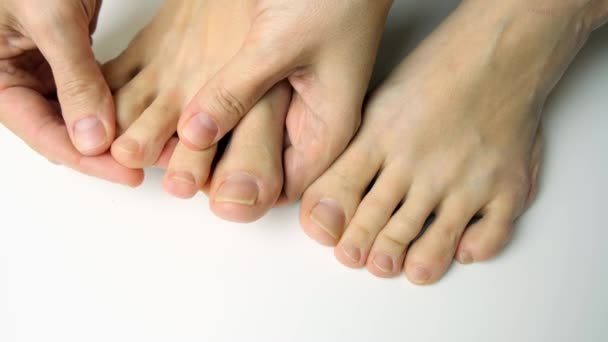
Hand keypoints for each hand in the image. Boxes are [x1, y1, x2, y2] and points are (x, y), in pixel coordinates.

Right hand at [0, 0, 142, 185]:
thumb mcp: (49, 17)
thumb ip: (72, 79)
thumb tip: (93, 140)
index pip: (42, 133)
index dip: (86, 158)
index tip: (128, 172)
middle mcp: (18, 79)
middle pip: (66, 131)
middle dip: (111, 151)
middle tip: (156, 163)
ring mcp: (45, 69)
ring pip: (85, 114)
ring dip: (122, 130)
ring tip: (163, 145)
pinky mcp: (70, 56)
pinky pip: (96, 89)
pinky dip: (122, 102)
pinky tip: (151, 114)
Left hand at [178, 0, 391, 200]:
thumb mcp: (279, 45)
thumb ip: (235, 91)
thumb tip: (195, 136)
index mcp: (326, 128)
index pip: (285, 189)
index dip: (245, 195)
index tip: (201, 189)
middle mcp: (306, 120)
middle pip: (259, 169)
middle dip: (219, 172)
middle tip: (177, 171)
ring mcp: (286, 100)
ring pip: (240, 141)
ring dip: (206, 143)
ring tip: (167, 144)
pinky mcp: (265, 77)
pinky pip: (231, 107)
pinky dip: (204, 110)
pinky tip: (175, 110)